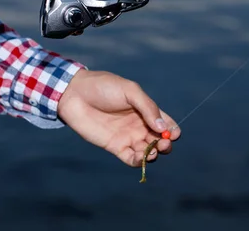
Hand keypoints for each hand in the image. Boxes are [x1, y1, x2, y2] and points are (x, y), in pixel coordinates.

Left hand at [57, 70, 180, 166]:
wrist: (76, 94)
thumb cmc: (104, 87)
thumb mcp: (130, 91)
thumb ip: (148, 107)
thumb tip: (163, 128)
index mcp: (145, 110)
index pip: (166, 123)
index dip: (173, 130)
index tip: (173, 133)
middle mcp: (139, 125)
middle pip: (159, 140)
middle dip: (165, 144)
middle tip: (163, 143)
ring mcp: (127, 137)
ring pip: (147, 151)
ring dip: (153, 154)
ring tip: (151, 151)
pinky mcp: (115, 147)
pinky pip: (131, 158)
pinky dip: (138, 161)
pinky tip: (140, 158)